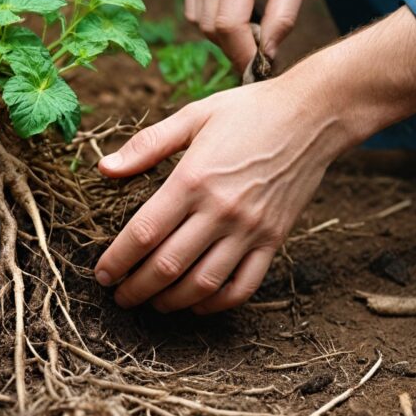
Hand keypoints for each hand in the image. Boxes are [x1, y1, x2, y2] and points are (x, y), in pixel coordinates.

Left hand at [94, 6, 415, 314]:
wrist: (313, 115)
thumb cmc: (248, 111)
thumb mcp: (193, 116)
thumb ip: (147, 145)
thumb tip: (104, 168)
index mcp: (193, 179)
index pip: (144, 233)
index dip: (117, 260)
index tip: (102, 273)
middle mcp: (221, 210)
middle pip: (168, 266)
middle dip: (136, 289)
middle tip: (119, 296)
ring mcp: (250, 229)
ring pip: (203, 284)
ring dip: (171, 302)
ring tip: (153, 304)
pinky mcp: (274, 239)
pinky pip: (244, 285)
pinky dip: (217, 303)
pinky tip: (198, 303)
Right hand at [185, 0, 319, 74]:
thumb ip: (282, 19)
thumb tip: (265, 56)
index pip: (229, 27)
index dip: (244, 54)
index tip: (263, 67)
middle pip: (211, 30)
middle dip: (236, 47)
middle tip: (266, 44)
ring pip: (200, 24)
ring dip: (225, 35)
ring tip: (256, 20)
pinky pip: (195, 11)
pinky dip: (215, 20)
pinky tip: (240, 8)